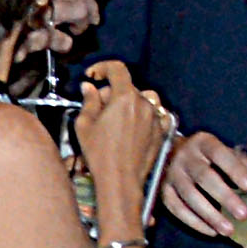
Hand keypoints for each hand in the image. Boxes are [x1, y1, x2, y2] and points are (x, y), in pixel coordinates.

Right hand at [72, 61, 169, 222]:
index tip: (93, 75)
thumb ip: (89, 101)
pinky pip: (155, 114)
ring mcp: (155, 118)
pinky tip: (133, 125)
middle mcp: (144, 104)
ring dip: (129, 101)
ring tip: (116, 117)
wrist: (120, 180)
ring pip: (143, 98)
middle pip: (127, 86)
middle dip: (111, 91)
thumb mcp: (85, 124)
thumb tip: (89, 88)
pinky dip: (145, 113)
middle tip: (97, 107)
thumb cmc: (100, 153)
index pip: (117, 69)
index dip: (102, 67)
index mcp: (124, 98)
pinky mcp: (161, 132)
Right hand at [158, 130, 246, 240]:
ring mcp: (172, 174)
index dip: (235, 169)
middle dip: (225, 197)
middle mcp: (185, 156)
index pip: (220, 154)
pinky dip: (194, 221)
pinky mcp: (163, 190)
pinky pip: (176, 208)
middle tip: (244, 214)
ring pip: (189, 195)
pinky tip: (211, 230)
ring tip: (229, 229)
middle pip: (204, 176)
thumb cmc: (207, 156)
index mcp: (204, 143)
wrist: (172, 152)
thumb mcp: (230, 156)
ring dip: (210, 214)